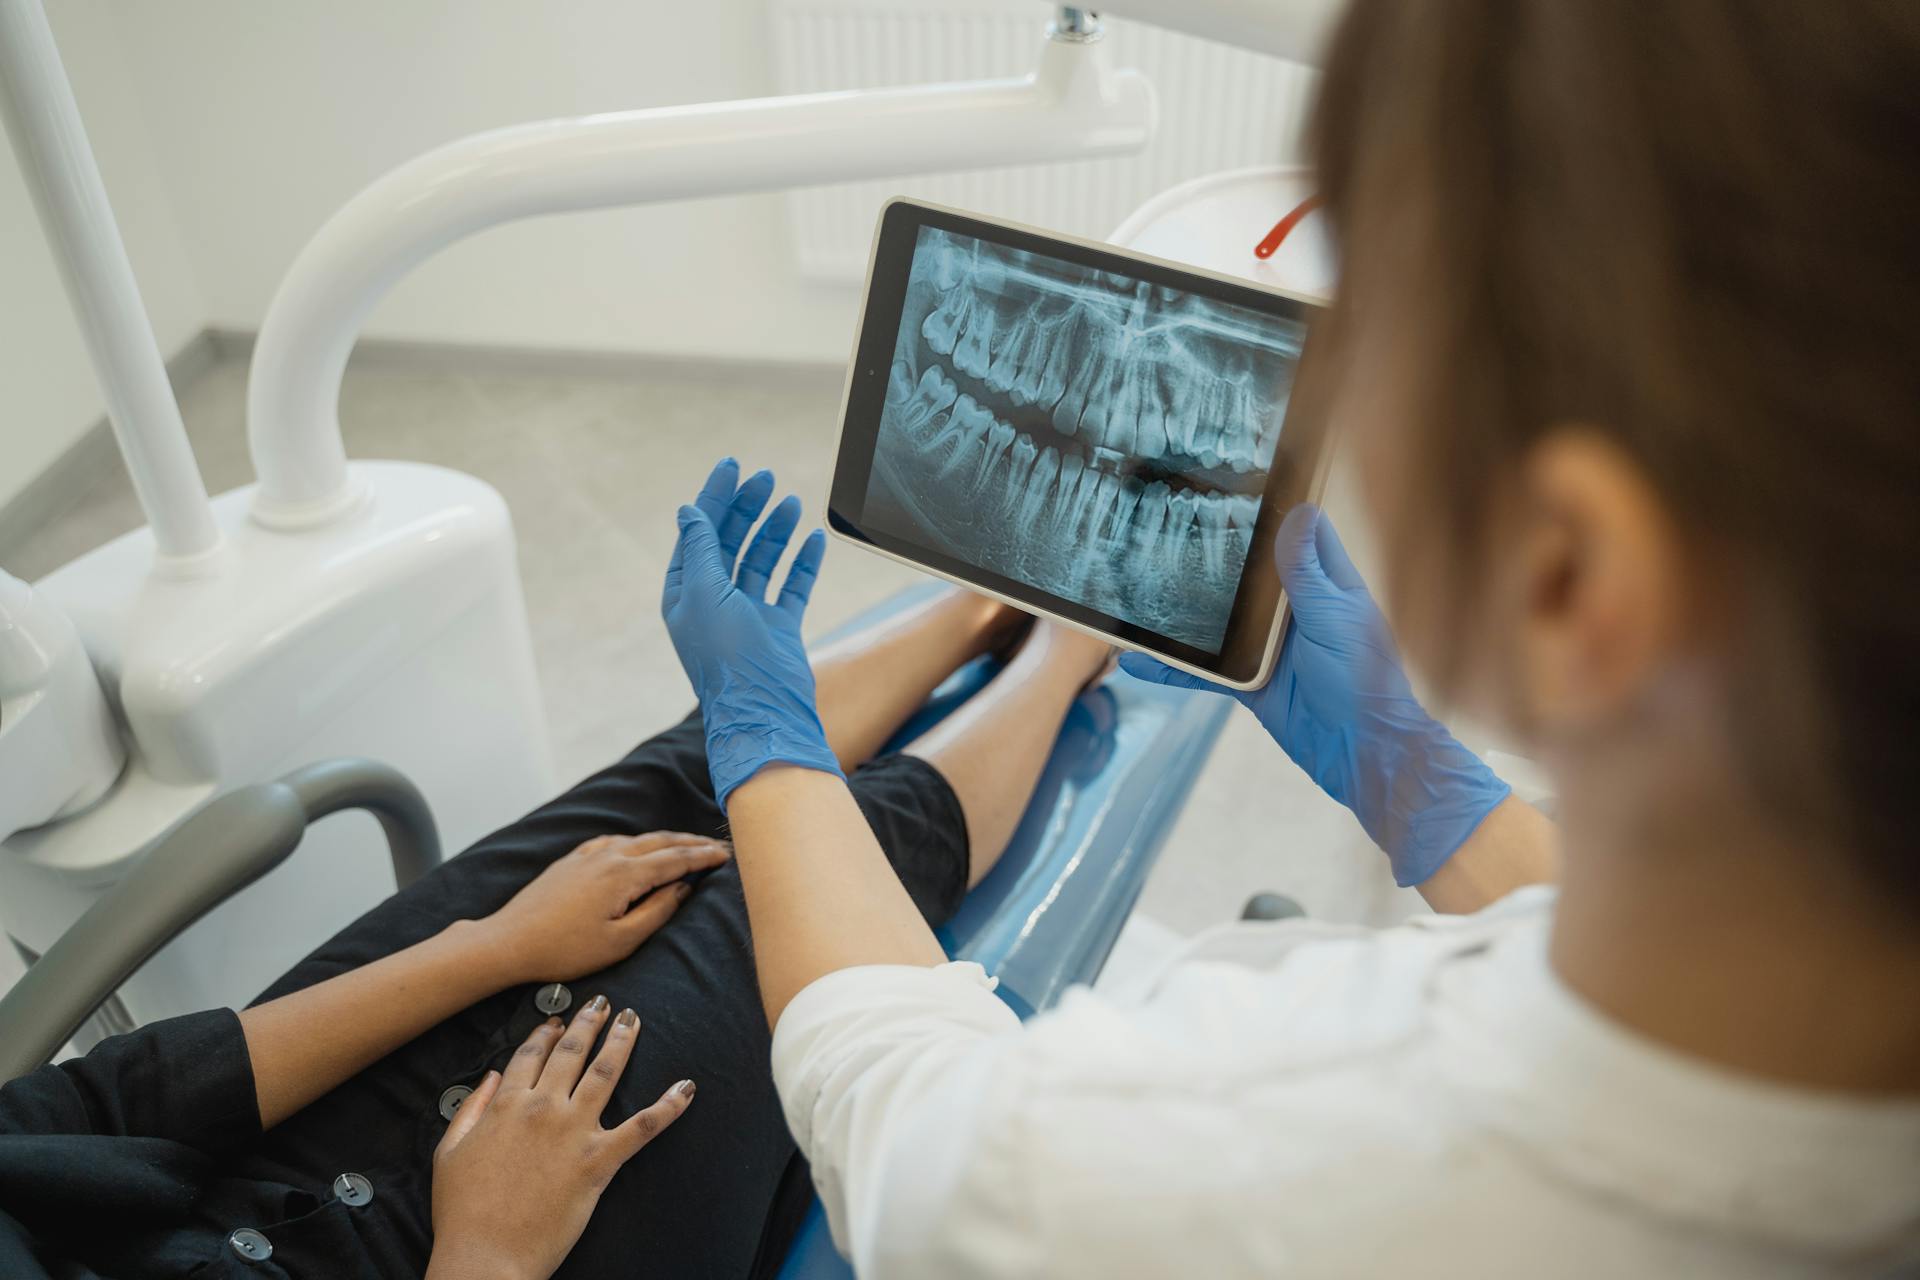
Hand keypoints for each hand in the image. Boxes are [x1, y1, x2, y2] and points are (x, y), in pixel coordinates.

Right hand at [427, 1002, 694, 1279]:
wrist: (486, 1256)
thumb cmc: (463, 1212)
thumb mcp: (450, 1152)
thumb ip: (470, 1108)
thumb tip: (490, 1077)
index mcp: (506, 1105)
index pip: (531, 1055)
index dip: (546, 1032)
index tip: (558, 1018)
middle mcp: (543, 1108)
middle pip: (572, 1052)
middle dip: (589, 1022)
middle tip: (604, 1003)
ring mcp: (574, 1132)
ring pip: (605, 1072)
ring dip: (622, 1042)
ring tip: (633, 1020)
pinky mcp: (599, 1161)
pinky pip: (643, 1127)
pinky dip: (669, 1106)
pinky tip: (686, 1088)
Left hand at [479, 833, 730, 985]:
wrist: (509, 941)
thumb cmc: (565, 950)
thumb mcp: (620, 941)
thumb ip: (657, 912)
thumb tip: (683, 888)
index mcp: (624, 874)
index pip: (676, 859)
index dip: (703, 857)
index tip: (727, 855)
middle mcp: (608, 856)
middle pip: (660, 841)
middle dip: (690, 843)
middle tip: (716, 845)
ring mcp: (587, 855)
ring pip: (637, 839)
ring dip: (665, 840)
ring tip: (685, 845)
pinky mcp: (571, 860)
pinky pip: (613, 842)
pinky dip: (636, 842)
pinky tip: (637, 847)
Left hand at [661, 457, 842, 804]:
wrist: (765, 712)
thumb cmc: (728, 657)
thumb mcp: (705, 592)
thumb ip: (700, 548)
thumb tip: (689, 511)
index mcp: (687, 593)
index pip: (700, 533)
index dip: (714, 498)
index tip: (732, 466)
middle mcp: (715, 601)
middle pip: (730, 541)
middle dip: (747, 508)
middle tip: (766, 479)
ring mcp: (748, 615)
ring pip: (762, 560)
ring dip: (775, 530)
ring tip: (791, 502)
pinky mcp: (779, 628)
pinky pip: (791, 586)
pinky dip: (802, 562)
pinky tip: (812, 539)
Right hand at [1121, 505, 1508, 885]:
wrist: (1361, 750)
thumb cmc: (1363, 679)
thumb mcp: (1333, 615)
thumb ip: (1308, 570)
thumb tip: (1299, 512)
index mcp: (1326, 585)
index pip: (1302, 534)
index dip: (1280, 508)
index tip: (1244, 480)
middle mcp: (1296, 611)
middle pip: (1252, 574)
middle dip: (1219, 554)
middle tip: (1172, 522)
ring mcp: (1271, 648)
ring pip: (1222, 621)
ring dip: (1189, 612)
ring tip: (1144, 585)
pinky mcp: (1250, 682)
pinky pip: (1206, 672)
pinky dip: (1174, 669)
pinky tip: (1138, 660)